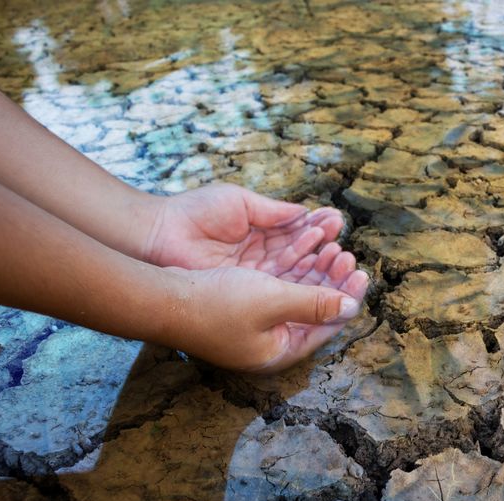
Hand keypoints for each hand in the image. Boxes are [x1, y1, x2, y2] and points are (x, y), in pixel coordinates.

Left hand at [144, 183, 344, 275]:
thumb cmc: (194, 213)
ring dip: (318, 268)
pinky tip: (319, 272)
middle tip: (344, 247)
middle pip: (301, 258)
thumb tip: (306, 213)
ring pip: (295, 275)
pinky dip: (301, 282)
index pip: (297, 234)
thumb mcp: (240, 204)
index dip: (318, 230)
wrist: (159, 235)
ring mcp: (254, 278)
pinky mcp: (246, 293)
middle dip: (325, 252)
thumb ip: (274, 212)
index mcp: (260, 233)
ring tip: (338, 256)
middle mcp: (261, 258)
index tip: (337, 222)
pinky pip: (280, 289)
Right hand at [170, 244, 368, 371]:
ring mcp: (255, 327)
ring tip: (331, 246)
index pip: (327, 326)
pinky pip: (278, 287)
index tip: (363, 273)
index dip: (347, 298)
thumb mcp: (273, 301)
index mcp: (281, 351)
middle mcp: (270, 342)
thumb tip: (352, 307)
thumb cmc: (216, 303)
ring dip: (314, 271)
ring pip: (297, 295)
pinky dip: (293, 269)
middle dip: (332, 280)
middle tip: (347, 255)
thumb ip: (314, 303)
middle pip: (314, 310)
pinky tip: (304, 248)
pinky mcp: (242, 308)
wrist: (161, 298)